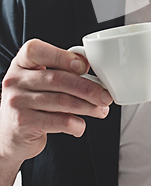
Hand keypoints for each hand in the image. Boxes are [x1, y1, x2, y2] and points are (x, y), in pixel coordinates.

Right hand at [0, 39, 112, 165]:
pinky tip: (81, 125)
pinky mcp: (23, 123)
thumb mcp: (39, 79)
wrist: (10, 133)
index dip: (62, 57)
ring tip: (101, 109)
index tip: (84, 66)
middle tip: (105, 95)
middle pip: (57, 79)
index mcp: (21, 62)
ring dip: (87, 106)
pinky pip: (58, 121)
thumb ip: (59, 70)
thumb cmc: (32, 101)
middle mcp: (15, 80)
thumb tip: (88, 65)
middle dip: (87, 87)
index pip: (37, 51)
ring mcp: (17, 102)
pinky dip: (75, 124)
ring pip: (61, 101)